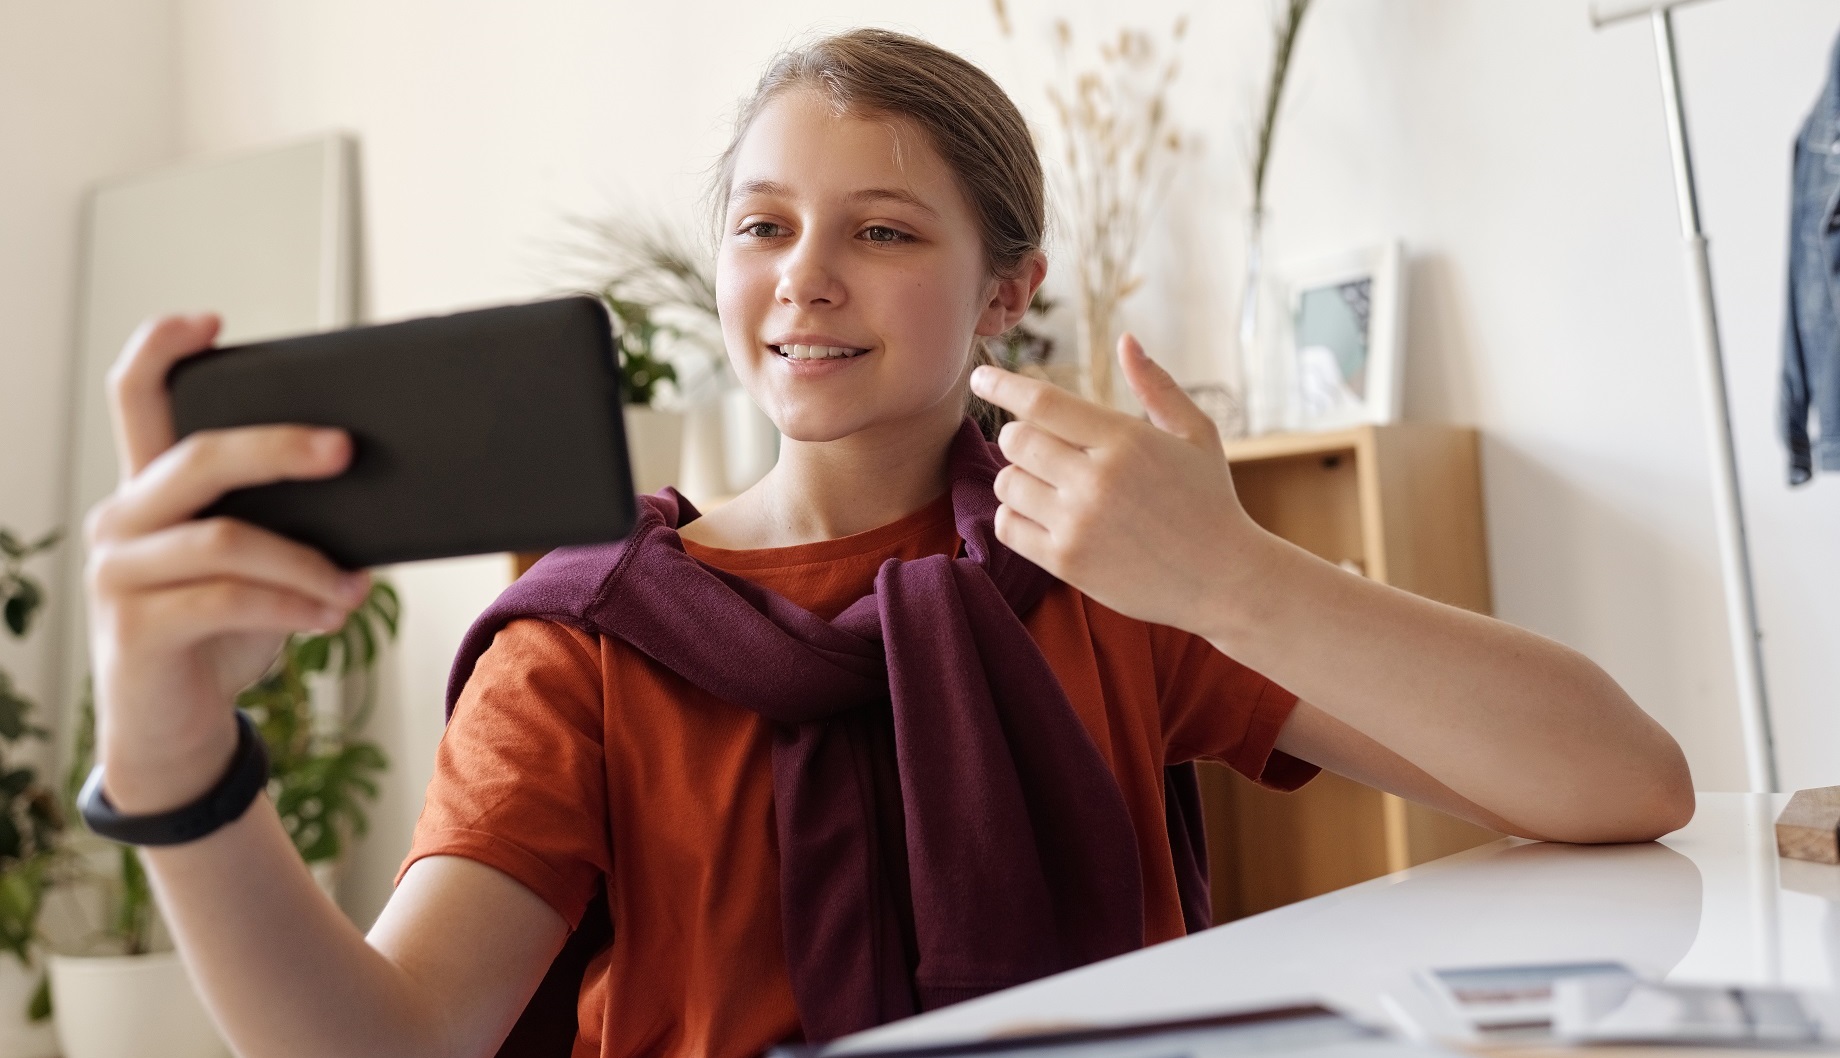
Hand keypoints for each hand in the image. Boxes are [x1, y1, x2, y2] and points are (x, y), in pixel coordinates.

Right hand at [85, 314, 368, 811]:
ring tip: (354, 586)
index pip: (136, 398)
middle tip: (347, 450)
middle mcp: (121, 519)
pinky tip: (331, 615)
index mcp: (151, 490)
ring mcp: (119, 573)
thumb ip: (289, 522)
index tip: (211, 322)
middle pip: (199, 456)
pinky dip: (293, 605)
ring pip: (226, 539)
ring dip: (307, 562)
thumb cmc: (225, 633)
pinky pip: (227, 600)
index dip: (161, 350)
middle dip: (281, 447)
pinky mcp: (134, 628)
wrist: (179, 730)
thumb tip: (379, 484)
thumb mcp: (261, 567)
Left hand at [969, 334, 1272, 636]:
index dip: (1003, 386)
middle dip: (1019, 437)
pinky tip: (1043, 515)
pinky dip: (1015, 516)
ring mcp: (1078, 524)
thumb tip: (1126, 341)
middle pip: (1015, 440)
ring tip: (1050, 484)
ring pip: (1007, 483)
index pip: (1042, 403)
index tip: (981, 378)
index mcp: (1125, 440)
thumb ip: (1156, 386)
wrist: (1224, 580)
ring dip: (1018, 478)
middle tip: (1042, 447)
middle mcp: (1096, 480)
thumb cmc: (1209, 500)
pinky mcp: (1066, 562)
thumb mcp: (1195, 435)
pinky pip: (1007, 527)